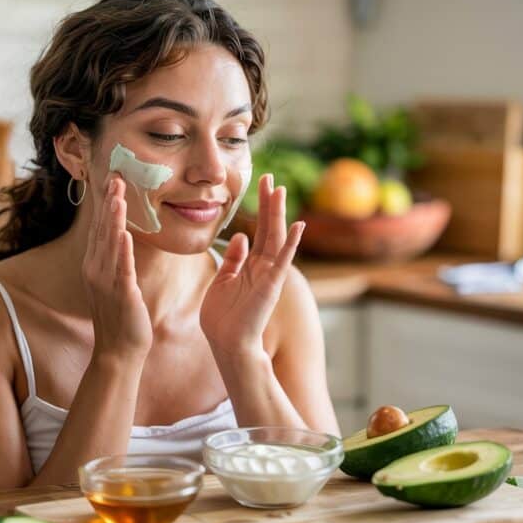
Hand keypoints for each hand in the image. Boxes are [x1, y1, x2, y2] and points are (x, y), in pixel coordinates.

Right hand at [83, 173, 152, 358]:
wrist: (118, 351)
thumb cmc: (120, 317)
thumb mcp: (114, 282)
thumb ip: (115, 258)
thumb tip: (120, 236)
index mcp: (95, 265)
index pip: (100, 227)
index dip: (106, 203)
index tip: (112, 180)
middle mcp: (95, 269)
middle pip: (102, 229)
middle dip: (109, 201)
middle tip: (116, 175)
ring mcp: (106, 282)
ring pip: (110, 244)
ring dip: (114, 218)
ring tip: (118, 194)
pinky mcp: (120, 294)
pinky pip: (121, 268)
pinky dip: (122, 250)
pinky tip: (124, 233)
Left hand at [200, 174, 304, 360]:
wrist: (227, 345)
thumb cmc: (223, 319)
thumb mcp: (222, 281)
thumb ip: (232, 259)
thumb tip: (240, 235)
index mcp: (251, 266)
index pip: (259, 230)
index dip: (260, 207)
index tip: (260, 184)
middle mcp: (263, 267)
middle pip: (269, 228)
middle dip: (269, 202)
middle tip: (269, 176)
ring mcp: (269, 275)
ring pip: (276, 237)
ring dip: (278, 213)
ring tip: (279, 189)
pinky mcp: (272, 285)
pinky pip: (283, 260)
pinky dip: (292, 243)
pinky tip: (300, 225)